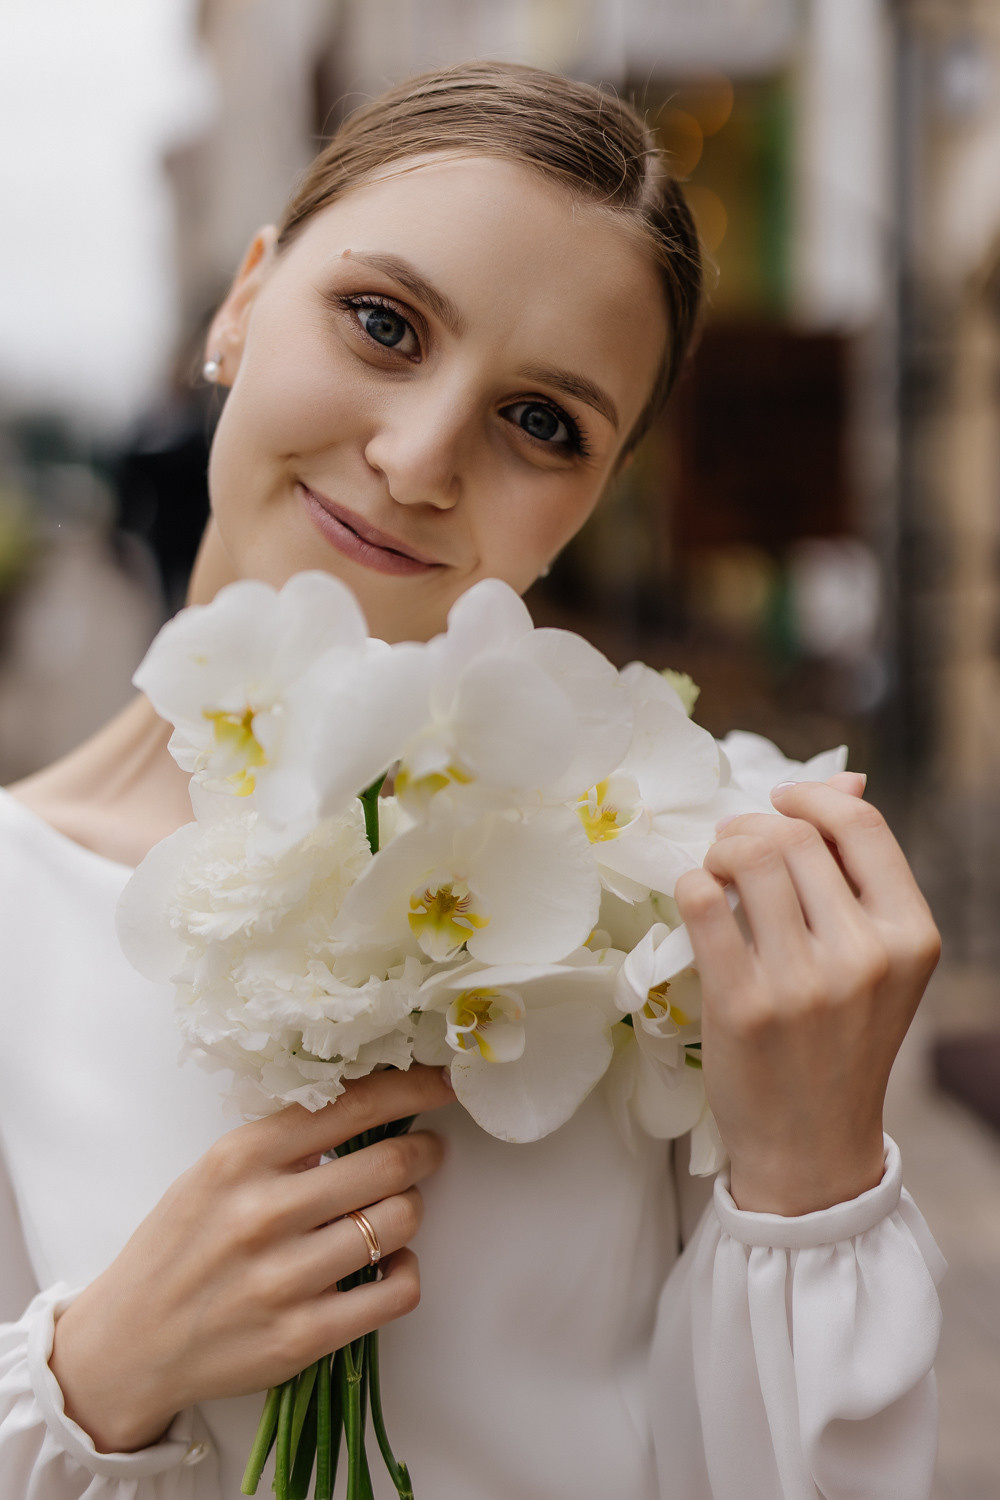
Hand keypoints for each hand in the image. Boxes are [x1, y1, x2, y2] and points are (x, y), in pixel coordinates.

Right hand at [49, 1065, 452, 1452]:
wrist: (128, 1344)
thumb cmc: (180, 1246)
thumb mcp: (215, 1172)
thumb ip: (285, 1140)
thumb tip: (370, 1104)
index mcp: (241, 1157)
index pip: (352, 1105)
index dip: (412, 1089)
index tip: (443, 1083)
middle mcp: (263, 1212)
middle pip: (390, 1162)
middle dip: (424, 1152)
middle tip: (427, 1152)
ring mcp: (284, 1278)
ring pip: (400, 1222)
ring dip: (412, 1210)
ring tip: (393, 1211)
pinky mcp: (303, 1337)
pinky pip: (397, 1291)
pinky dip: (407, 1271)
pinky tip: (389, 1264)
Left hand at [674, 775, 939, 1215]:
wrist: (810, 1146)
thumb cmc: (839, 1041)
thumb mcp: (877, 960)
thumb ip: (860, 872)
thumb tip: (844, 777)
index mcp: (909, 937)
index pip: (861, 827)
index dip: (812, 799)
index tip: (781, 804)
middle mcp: (864, 957)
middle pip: (793, 837)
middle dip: (751, 827)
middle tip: (732, 847)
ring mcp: (803, 983)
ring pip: (747, 858)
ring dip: (718, 850)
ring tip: (714, 870)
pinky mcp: (742, 1004)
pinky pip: (702, 900)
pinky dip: (691, 883)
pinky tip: (696, 898)